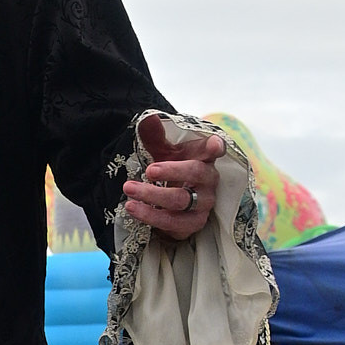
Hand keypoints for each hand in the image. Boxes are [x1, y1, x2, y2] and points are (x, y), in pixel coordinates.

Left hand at [122, 115, 223, 241]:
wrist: (167, 205)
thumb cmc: (169, 170)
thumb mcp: (162, 151)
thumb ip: (155, 136)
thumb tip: (149, 119)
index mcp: (204, 158)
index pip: (214, 150)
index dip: (215, 147)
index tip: (215, 145)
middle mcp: (209, 181)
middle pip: (196, 174)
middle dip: (171, 171)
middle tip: (149, 170)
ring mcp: (203, 205)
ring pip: (180, 200)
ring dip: (153, 195)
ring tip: (128, 188)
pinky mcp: (192, 225)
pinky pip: (172, 222)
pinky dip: (150, 215)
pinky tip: (132, 208)